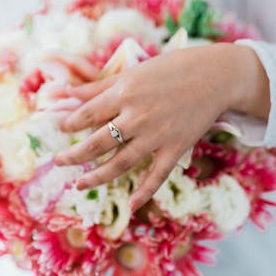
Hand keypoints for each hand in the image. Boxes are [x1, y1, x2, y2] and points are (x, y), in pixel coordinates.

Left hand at [55, 43, 269, 211]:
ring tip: (79, 185)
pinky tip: (130, 207)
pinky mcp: (175, 149)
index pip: (87, 114)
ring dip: (97, 177)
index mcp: (124, 94)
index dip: (71, 124)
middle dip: (74, 155)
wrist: (215, 76)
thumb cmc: (173, 68)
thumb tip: (69, 91)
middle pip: (97, 143)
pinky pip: (156, 176)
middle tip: (59, 162)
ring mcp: (156, 136)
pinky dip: (144, 193)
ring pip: (120, 164)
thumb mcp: (134, 71)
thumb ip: (100, 86)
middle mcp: (136, 117)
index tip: (61, 129)